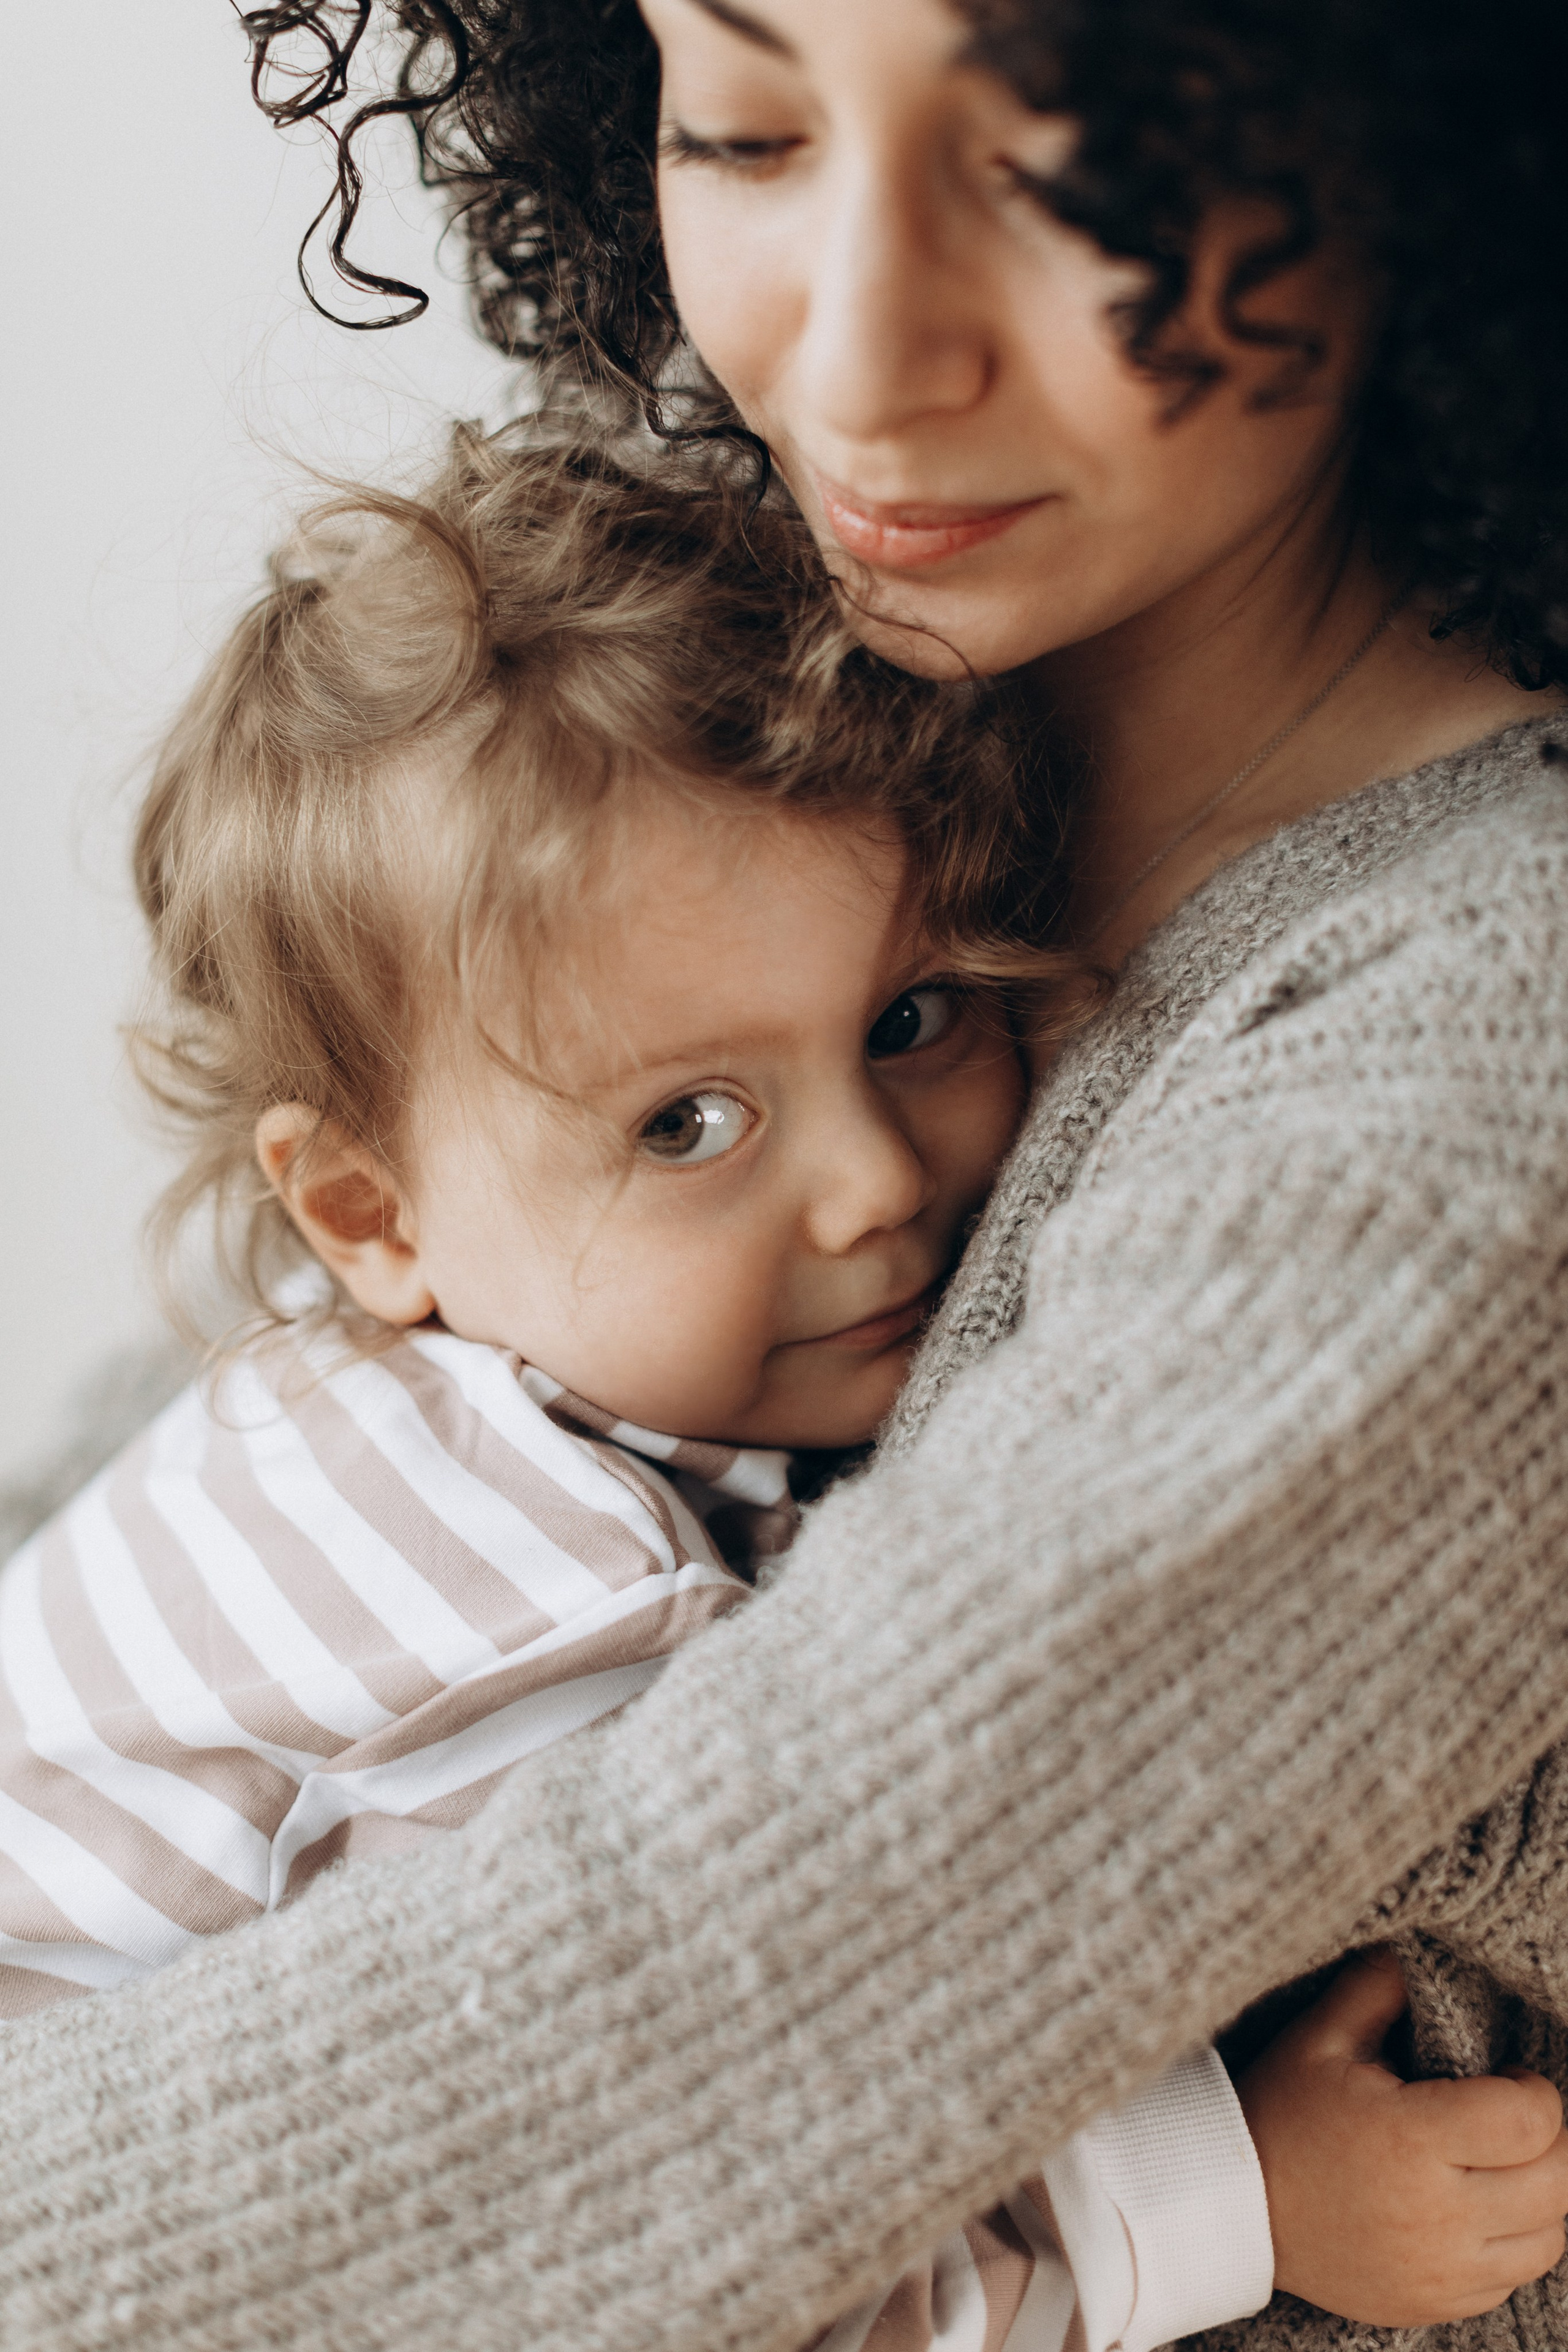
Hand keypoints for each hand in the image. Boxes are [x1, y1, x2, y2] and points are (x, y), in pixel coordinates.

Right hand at [1238, 1946, 1567, 2324]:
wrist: (1231, 2209)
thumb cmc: (1280, 2113)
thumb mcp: (1321, 2037)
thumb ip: (1379, 1986)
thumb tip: (1418, 1948)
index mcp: (1410, 2139)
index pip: (1531, 2120)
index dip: (1535, 2090)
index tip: (1507, 2077)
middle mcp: (1436, 2217)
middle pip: (1558, 2182)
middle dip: (1549, 2139)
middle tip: (1511, 2115)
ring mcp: (1440, 2272)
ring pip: (1550, 2238)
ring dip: (1540, 2194)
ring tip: (1498, 2160)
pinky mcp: (1436, 2305)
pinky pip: (1514, 2277)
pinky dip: (1514, 2240)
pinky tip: (1476, 2205)